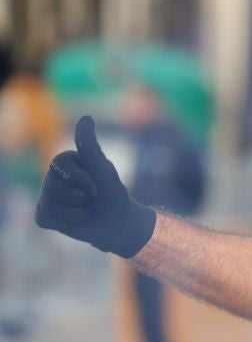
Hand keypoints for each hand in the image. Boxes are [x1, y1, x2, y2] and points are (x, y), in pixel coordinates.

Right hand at [34, 115, 156, 257]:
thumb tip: (85, 118)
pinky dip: (64, 223)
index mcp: (65, 162)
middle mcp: (52, 176)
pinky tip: (74, 220)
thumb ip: (89, 145)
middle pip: (51, 187)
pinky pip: (43, 218)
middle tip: (91, 200)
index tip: (96, 186)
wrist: (117, 223)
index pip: (59, 166)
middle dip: (78, 198)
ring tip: (85, 211)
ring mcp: (46, 196)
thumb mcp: (102, 168)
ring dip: (74, 213)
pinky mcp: (45, 214)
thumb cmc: (112, 193)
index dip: (80, 180)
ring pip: (48, 204)